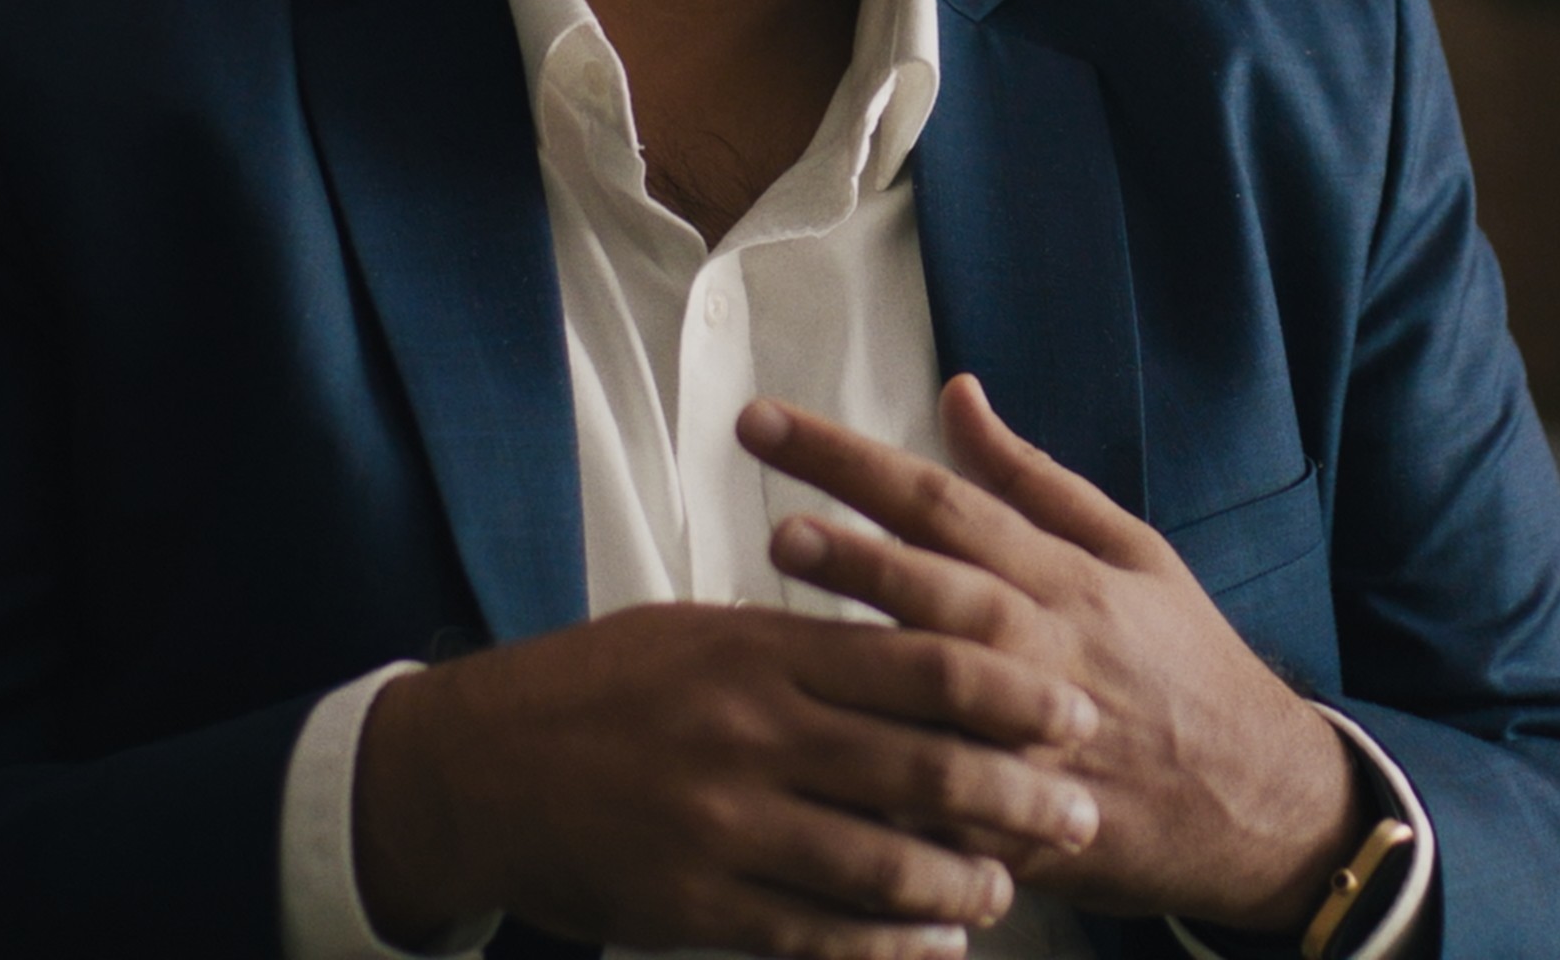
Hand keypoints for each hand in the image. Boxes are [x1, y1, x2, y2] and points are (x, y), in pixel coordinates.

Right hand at [352, 599, 1104, 959]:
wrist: (477, 767)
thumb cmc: (602, 686)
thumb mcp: (705, 631)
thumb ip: (808, 640)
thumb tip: (918, 645)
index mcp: (764, 650)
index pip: (921, 665)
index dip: (1014, 693)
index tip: (1075, 712)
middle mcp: (754, 734)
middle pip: (921, 767)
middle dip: (1018, 796)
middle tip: (1082, 815)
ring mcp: (724, 824)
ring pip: (879, 862)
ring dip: (961, 881)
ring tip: (1007, 889)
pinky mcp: (695, 903)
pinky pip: (813, 931)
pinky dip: (885, 942)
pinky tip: (932, 944)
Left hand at [744, 377, 1364, 932]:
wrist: (1261, 804)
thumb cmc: (1185, 666)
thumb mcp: (1134, 554)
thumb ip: (1032, 480)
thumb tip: (957, 395)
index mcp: (1062, 577)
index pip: (942, 498)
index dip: (849, 459)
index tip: (765, 423)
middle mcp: (1045, 648)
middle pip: (940, 591)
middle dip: (857, 559)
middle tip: (779, 531)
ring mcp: (1036, 740)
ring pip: (940, 700)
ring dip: (857, 666)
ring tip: (774, 642)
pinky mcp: (1026, 826)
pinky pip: (947, 809)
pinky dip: (887, 794)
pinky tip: (810, 783)